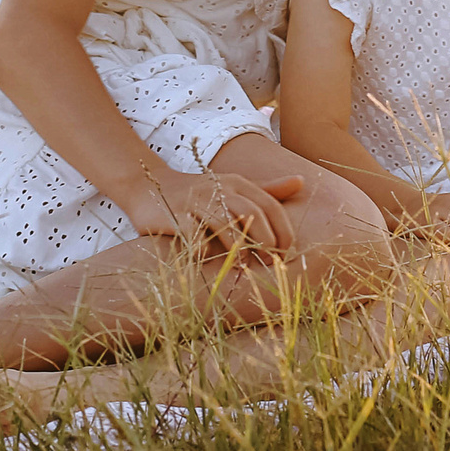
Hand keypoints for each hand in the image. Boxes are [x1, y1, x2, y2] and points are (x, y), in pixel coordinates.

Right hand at [131, 167, 301, 257]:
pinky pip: (192, 233)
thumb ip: (268, 189)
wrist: (149, 186)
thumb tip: (301, 181)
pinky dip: (202, 247)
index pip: (270, 205)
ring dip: (237, 248)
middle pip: (251, 213)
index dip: (283, 230)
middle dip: (264, 241)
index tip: (286, 254)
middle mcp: (219, 189)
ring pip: (224, 223)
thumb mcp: (235, 187)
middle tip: (269, 265)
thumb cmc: (202, 194)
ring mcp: (195, 202)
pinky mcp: (174, 215)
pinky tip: (207, 259)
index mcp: (238, 184)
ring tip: (243, 269)